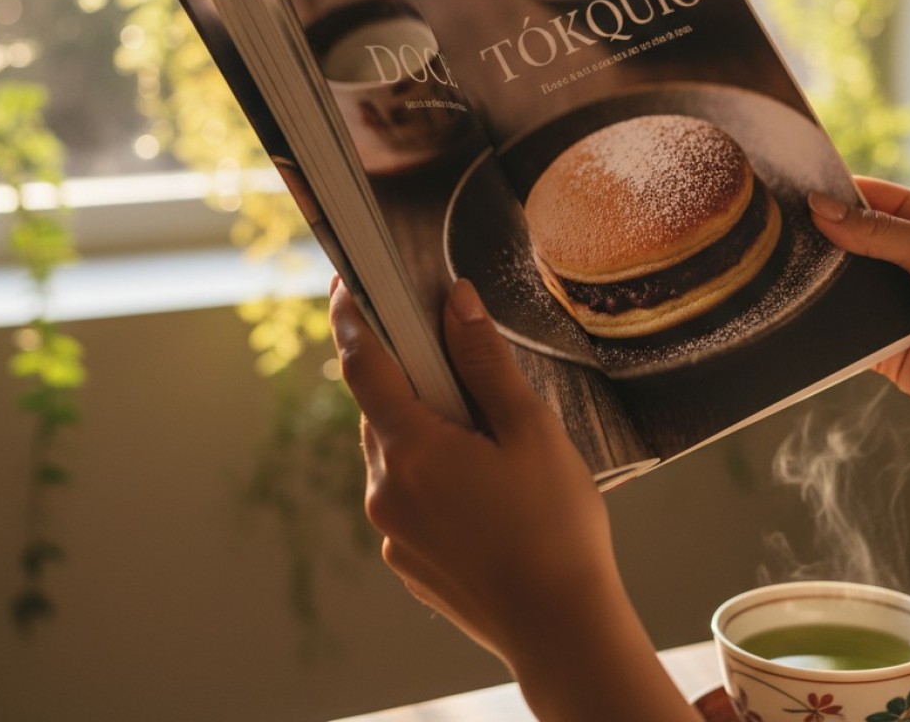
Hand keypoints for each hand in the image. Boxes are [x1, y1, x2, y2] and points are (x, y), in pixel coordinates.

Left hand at [330, 279, 698, 721]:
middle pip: (379, 407)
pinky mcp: (405, 559)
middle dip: (404, 373)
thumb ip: (485, 361)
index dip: (351, 315)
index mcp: (412, 448)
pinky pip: (403, 495)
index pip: (362, 362)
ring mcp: (391, 530)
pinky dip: (427, 471)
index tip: (349, 281)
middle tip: (446, 351)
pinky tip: (479, 485)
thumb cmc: (555, 526)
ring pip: (391, 452)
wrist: (561, 629)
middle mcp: (385, 488)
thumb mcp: (530, 430)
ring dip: (418, 425)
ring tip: (477, 427)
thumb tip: (455, 301)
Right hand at [810, 178, 909, 490]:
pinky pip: (839, 324)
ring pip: (839, 281)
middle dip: (819, 235)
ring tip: (780, 264)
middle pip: (848, 237)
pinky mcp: (879, 341)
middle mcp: (908, 258)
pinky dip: (820, 317)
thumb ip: (882, 233)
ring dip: (817, 277)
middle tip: (778, 228)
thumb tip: (822, 208)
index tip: (795, 191)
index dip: (835, 193)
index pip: (871, 196)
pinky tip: (797, 306)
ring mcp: (893, 300)